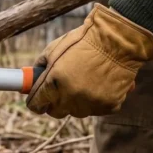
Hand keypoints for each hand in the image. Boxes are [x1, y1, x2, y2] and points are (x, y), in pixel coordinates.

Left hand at [27, 4, 152, 117]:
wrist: (119, 40)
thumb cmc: (85, 40)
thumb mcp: (55, 48)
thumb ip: (41, 66)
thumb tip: (33, 76)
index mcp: (54, 82)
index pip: (36, 104)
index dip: (35, 102)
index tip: (36, 101)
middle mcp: (71, 96)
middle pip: (56, 112)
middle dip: (54, 103)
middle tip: (58, 92)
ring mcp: (91, 103)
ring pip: (77, 112)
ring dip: (76, 101)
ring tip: (84, 81)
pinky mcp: (109, 105)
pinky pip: (97, 109)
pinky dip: (96, 100)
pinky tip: (100, 84)